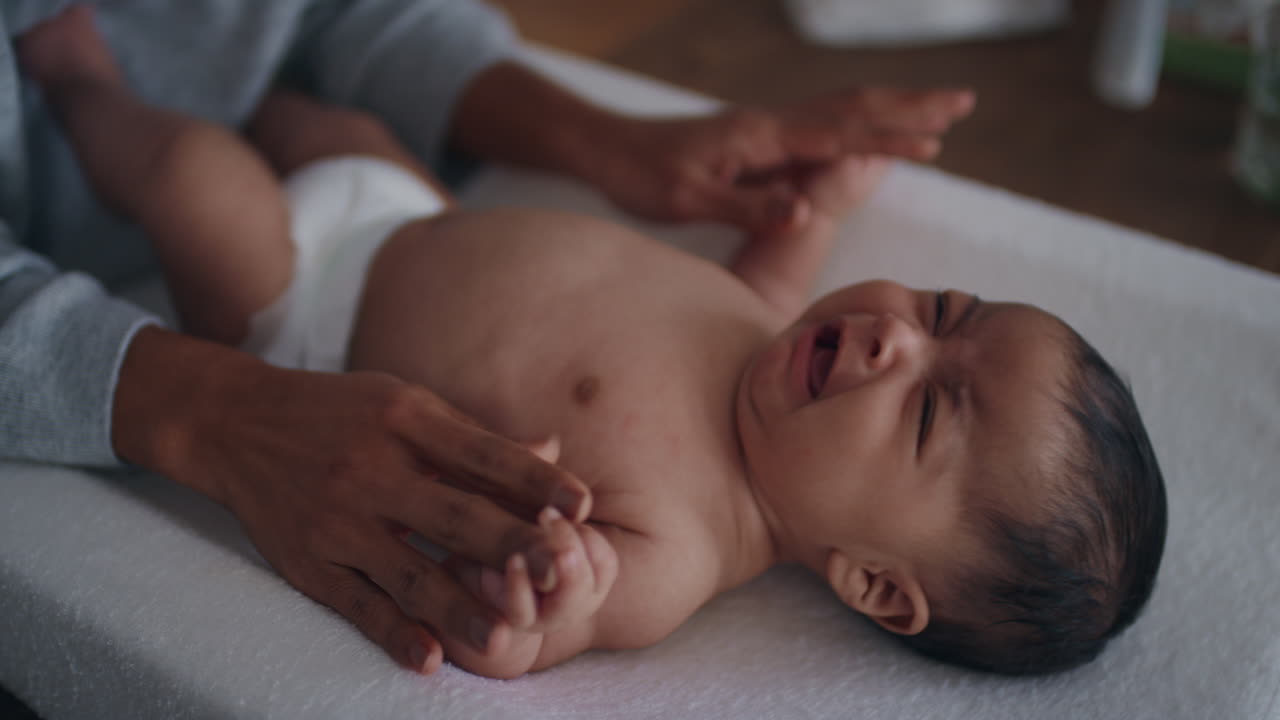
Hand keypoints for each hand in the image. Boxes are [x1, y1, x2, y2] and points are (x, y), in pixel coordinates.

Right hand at [112, 328, 592, 673]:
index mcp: (407, 421)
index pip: (483, 454)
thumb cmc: (340, 412)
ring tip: (506, 637)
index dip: (534, 480)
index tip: (582, 504)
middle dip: (510, 545)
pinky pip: (355, 602)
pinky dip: (391, 631)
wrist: (233, 422)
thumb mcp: (407, 405)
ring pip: (408, 569)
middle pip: (453, 512)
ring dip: (459, 605)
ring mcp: (337, 518)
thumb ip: (476, 438)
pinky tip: (428, 657)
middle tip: (560, 573)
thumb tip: (551, 452)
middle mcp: (373, 468)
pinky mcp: (307, 560)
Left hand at [592, 87, 973, 236]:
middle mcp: (769, 122)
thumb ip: (748, 205)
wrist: (605, 147)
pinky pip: (820, 124)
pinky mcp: (756, 137)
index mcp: (759, 135)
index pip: (837, 136)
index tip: (935, 143)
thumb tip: (806, 210)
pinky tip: (869, 132)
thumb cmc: (641, 175)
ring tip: (934, 111)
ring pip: (840, 110)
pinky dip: (858, 124)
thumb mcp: (688, 199)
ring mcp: (764, 126)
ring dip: (890, 109)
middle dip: (909, 107)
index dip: (886, 141)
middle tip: (963, 102)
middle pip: (852, 108)